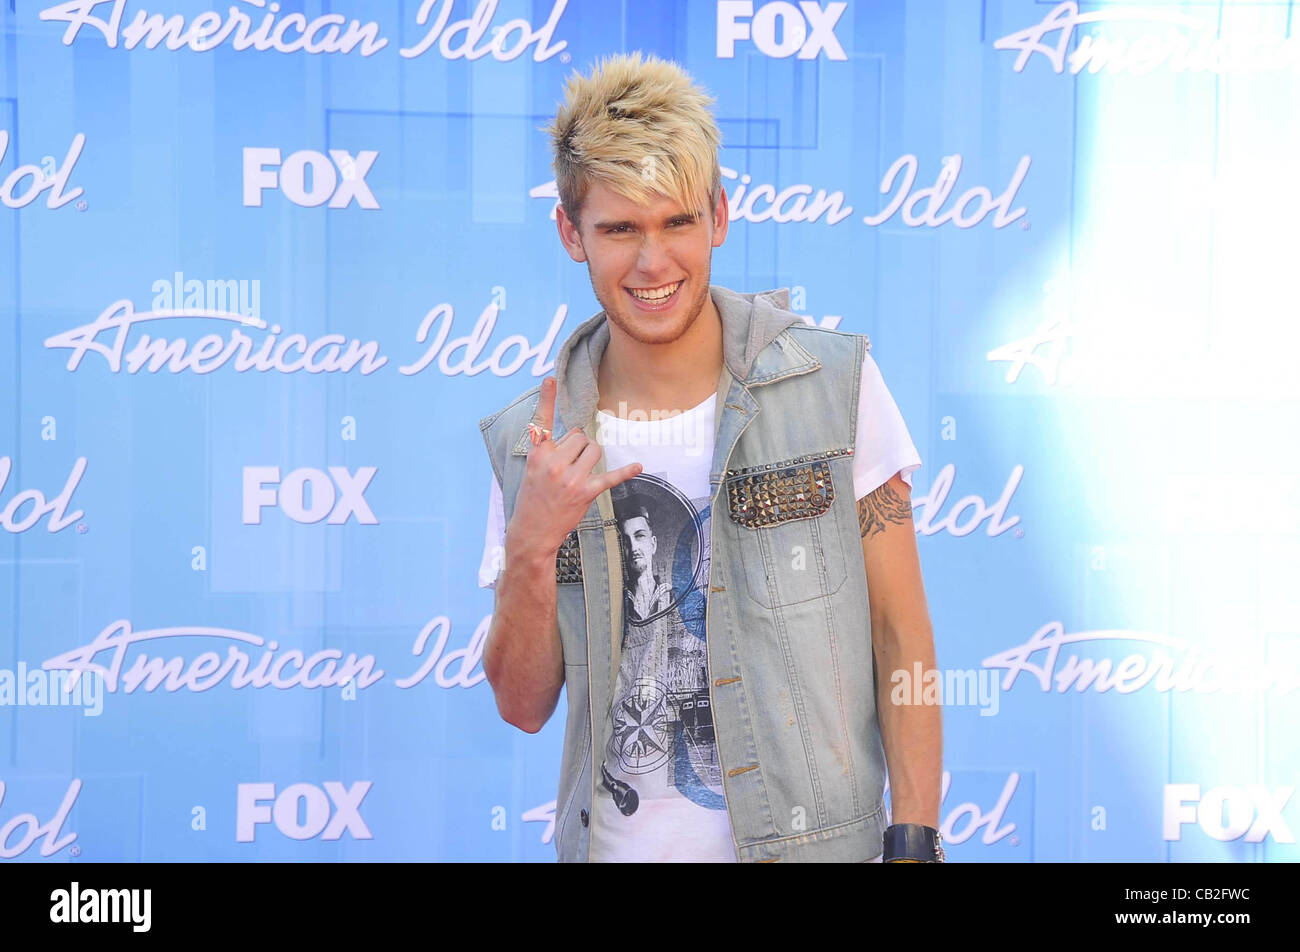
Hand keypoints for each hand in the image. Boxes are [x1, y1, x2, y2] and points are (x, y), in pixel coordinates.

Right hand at [507, 376, 641, 560]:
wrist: (532, 532)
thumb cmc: (532, 500)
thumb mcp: (532, 471)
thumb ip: (549, 452)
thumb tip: (576, 437)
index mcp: (538, 456)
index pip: (541, 423)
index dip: (546, 400)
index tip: (551, 379)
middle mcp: (554, 463)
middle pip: (579, 436)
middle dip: (578, 446)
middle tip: (569, 465)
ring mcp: (571, 478)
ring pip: (594, 449)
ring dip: (592, 457)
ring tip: (581, 472)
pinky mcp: (586, 492)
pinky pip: (610, 476)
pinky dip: (625, 472)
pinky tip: (637, 466)